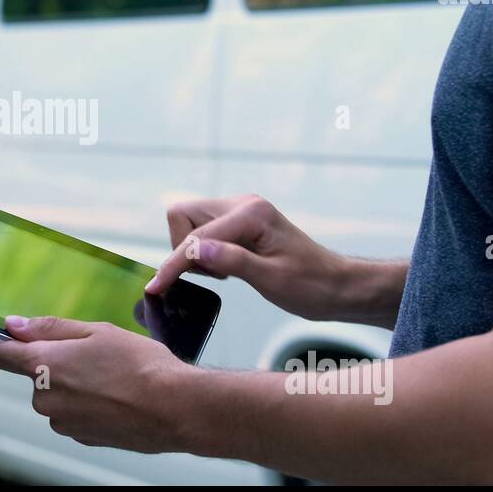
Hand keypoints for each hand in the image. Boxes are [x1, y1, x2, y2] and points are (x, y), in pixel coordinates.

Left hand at [0, 315, 193, 452]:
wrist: (174, 407)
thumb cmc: (140, 366)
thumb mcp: (95, 332)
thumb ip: (49, 328)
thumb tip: (14, 326)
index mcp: (43, 366)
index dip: (4, 342)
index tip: (15, 337)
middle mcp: (45, 398)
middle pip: (34, 376)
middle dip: (55, 364)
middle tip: (92, 354)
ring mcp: (62, 421)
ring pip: (57, 395)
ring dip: (73, 385)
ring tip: (110, 376)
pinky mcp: (80, 437)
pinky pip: (74, 414)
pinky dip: (87, 404)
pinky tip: (114, 396)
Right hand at [144, 194, 351, 320]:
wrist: (337, 286)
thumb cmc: (311, 286)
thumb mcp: (271, 279)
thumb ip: (231, 261)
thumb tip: (191, 252)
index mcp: (251, 214)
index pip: (195, 237)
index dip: (173, 264)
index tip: (155, 288)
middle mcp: (243, 204)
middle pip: (183, 216)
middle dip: (182, 249)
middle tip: (212, 277)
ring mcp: (241, 211)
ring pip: (189, 222)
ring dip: (193, 251)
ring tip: (224, 275)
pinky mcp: (240, 223)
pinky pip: (203, 230)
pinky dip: (203, 251)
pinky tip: (226, 269)